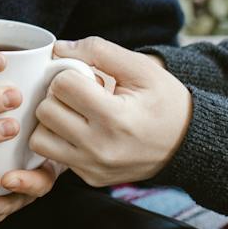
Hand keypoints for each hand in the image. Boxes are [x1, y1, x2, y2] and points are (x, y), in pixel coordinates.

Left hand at [29, 37, 192, 186]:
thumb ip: (98, 50)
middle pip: (45, 111)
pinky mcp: (90, 179)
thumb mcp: (141, 68)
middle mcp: (100, 149)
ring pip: (39, 138)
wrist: (187, 143)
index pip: (62, 85)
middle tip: (83, 95)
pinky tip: (84, 130)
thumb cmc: (164, 101)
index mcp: (115, 118)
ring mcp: (94, 168)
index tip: (91, 79)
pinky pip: (53, 156)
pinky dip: (61, 140)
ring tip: (78, 113)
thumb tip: (58, 49)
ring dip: (53, 120)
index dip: (72, 74)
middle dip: (59, 96)